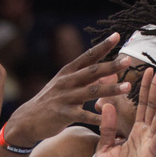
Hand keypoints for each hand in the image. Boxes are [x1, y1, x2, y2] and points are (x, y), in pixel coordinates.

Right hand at [3, 33, 131, 148]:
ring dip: (111, 89)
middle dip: (111, 65)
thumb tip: (106, 73)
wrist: (26, 120)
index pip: (87, 56)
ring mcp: (64, 98)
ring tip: (127, 87)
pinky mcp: (62, 114)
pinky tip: (109, 118)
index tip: (117, 36)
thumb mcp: (63, 86)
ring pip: (91, 92)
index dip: (102, 46)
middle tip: (128, 60)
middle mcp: (66, 82)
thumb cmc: (50, 102)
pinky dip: (96, 117)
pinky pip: (83, 115)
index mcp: (67, 73)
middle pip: (92, 72)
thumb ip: (84, 79)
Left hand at [94, 66, 155, 156]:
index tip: (147, 70)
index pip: (141, 106)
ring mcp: (150, 144)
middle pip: (153, 106)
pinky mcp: (152, 154)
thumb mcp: (104, 148)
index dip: (144, 88)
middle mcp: (145, 135)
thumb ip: (108, 128)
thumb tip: (106, 105)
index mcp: (134, 133)